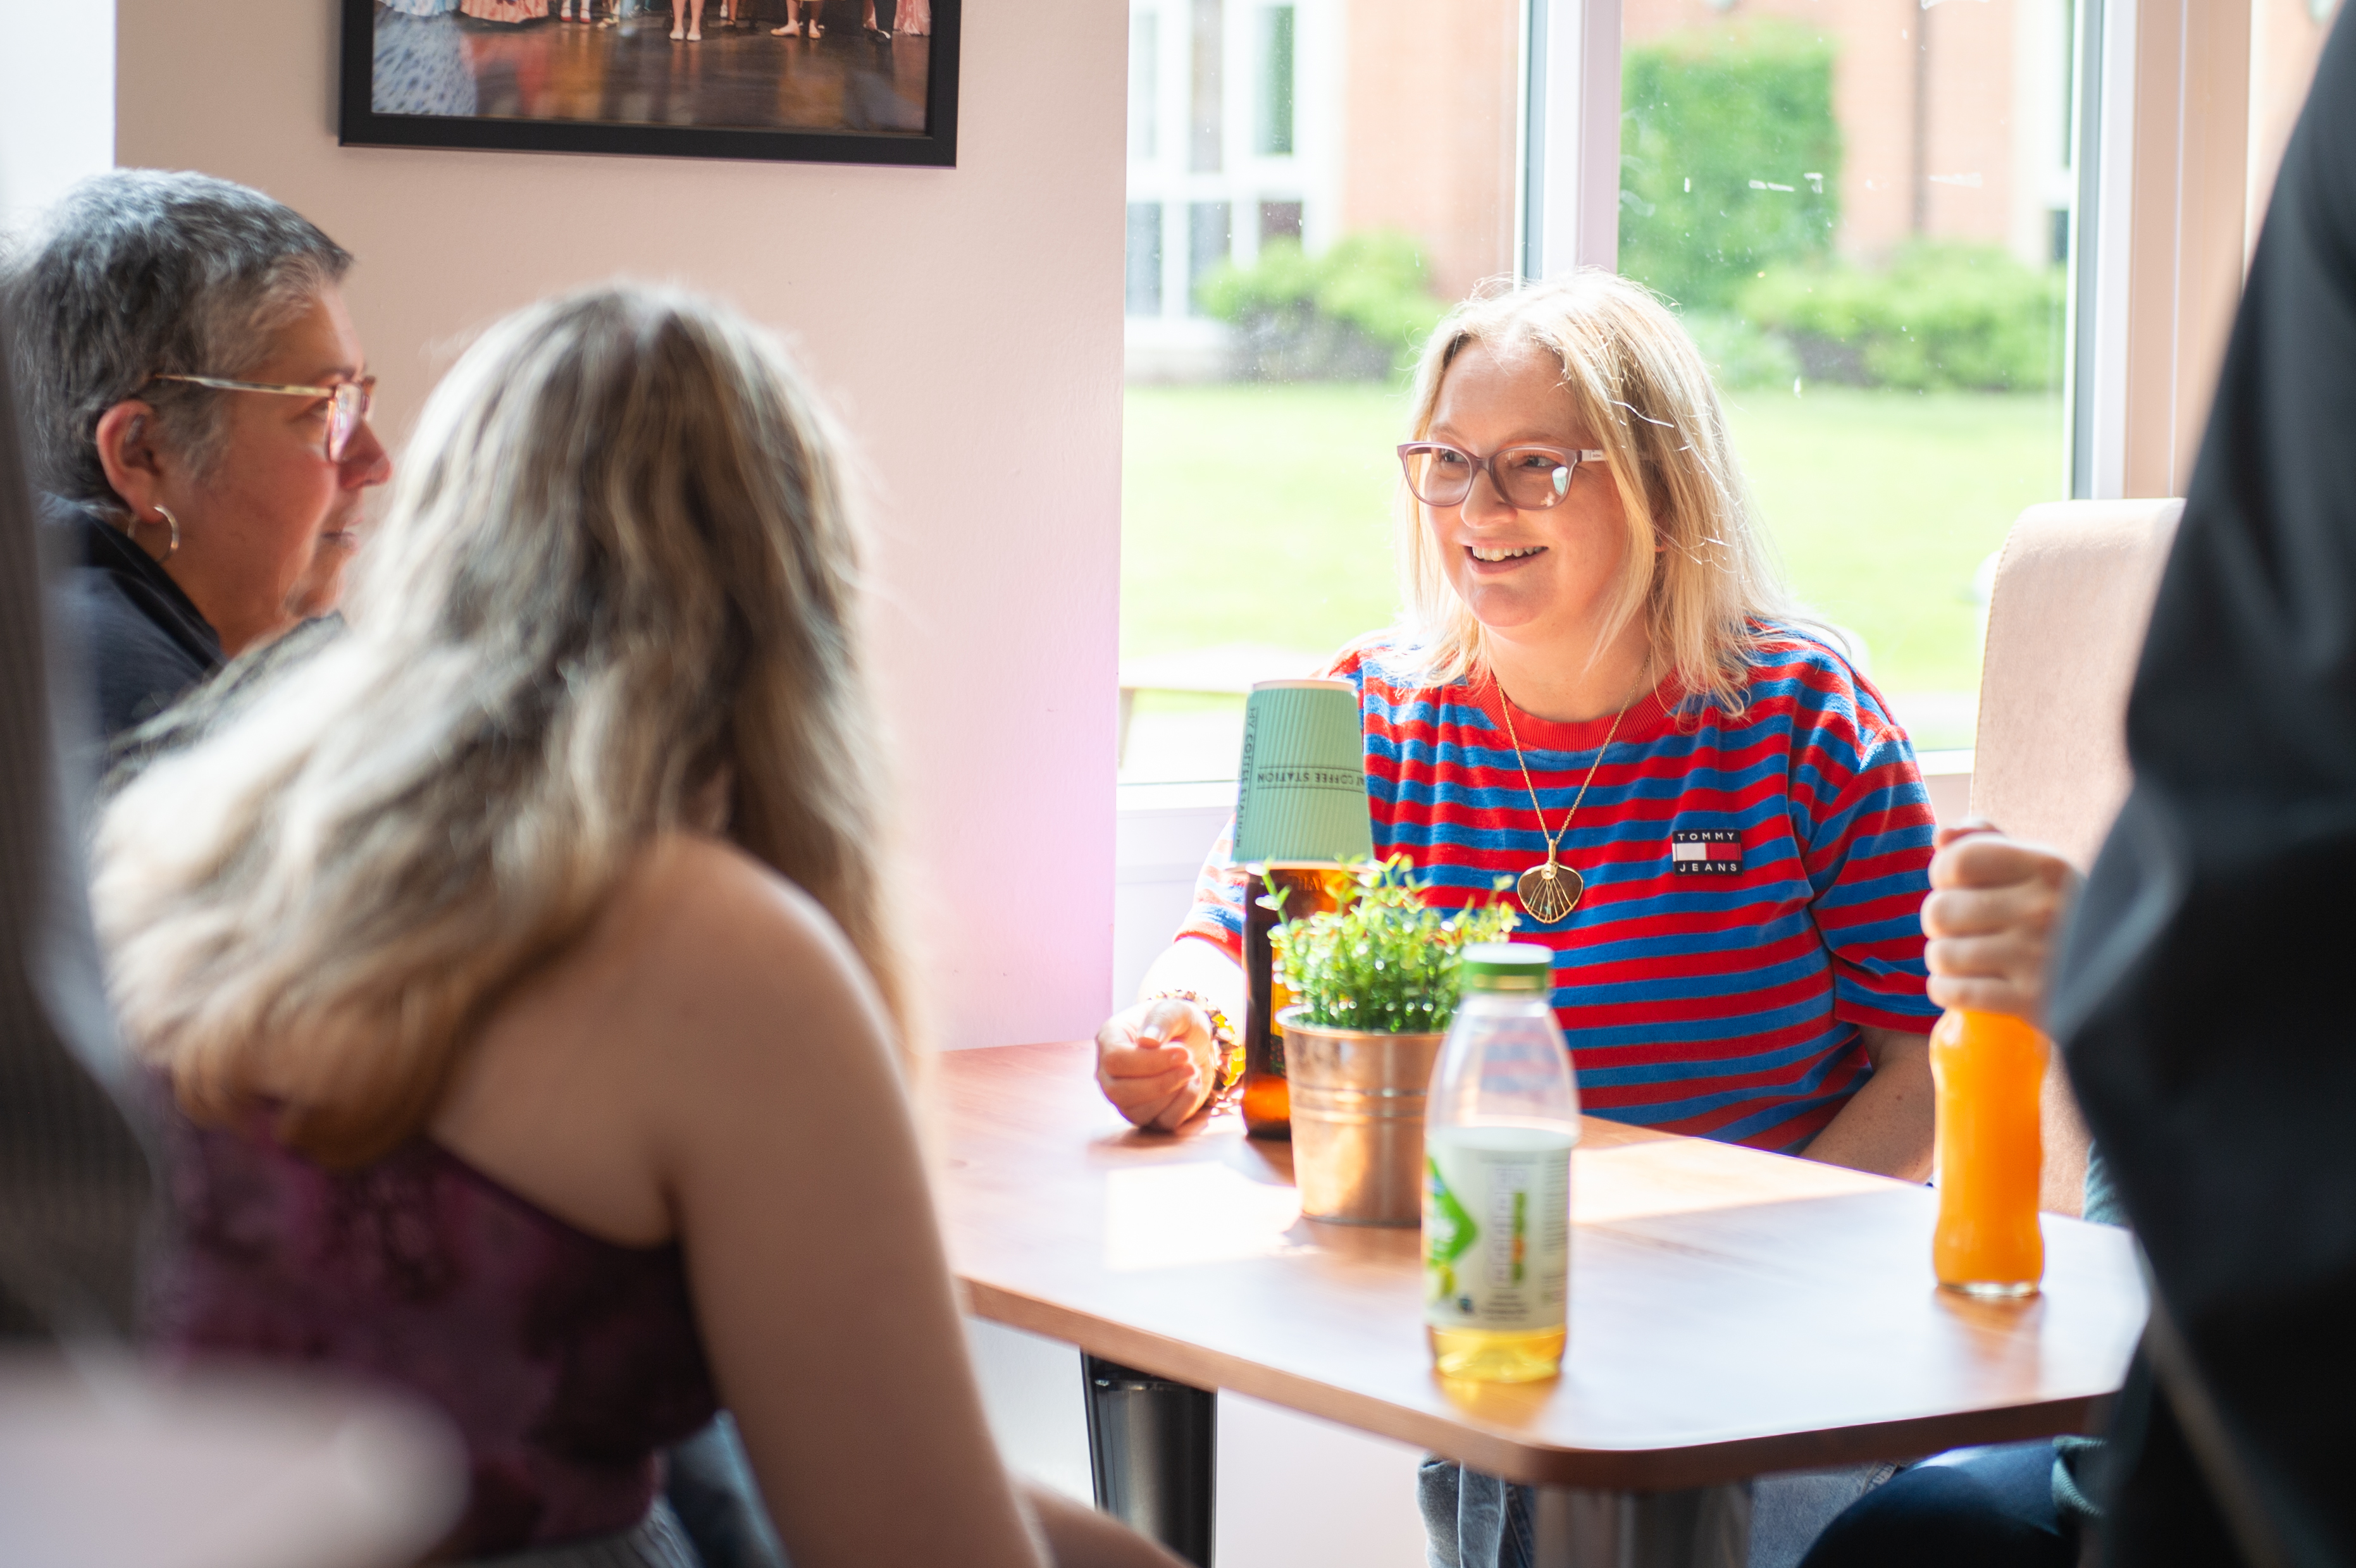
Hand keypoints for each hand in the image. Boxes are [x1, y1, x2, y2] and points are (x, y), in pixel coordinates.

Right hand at [1094, 997, 1215, 1131]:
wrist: (1198, 1045)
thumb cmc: (1180, 1024)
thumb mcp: (1176, 1010)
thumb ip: (1163, 1019)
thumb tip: (1147, 1041)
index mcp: (1110, 1039)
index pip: (1115, 1060)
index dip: (1150, 1061)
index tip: (1183, 1052)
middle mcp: (1110, 1073)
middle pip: (1118, 1092)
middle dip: (1161, 1082)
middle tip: (1191, 1064)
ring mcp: (1125, 1098)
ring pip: (1138, 1113)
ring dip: (1174, 1092)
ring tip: (1191, 1070)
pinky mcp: (1147, 1116)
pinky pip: (1162, 1123)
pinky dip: (1184, 1105)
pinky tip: (1190, 1085)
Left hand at [1920, 818, 2081, 1027]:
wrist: (2125, 980)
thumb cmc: (2067, 916)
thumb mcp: (2041, 869)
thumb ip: (1988, 842)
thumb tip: (1943, 835)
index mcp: (2048, 867)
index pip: (1958, 861)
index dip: (1943, 874)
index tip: (1955, 886)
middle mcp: (2044, 909)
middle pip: (1941, 909)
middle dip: (1940, 922)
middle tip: (1962, 929)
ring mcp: (2039, 958)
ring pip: (1942, 954)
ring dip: (1943, 960)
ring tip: (1966, 959)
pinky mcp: (2033, 1003)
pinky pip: (1955, 992)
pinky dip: (1946, 990)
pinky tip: (1960, 986)